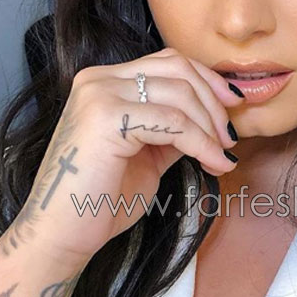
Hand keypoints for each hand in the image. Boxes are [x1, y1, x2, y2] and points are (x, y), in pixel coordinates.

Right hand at [3, 47, 243, 262]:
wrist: (63, 235)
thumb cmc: (102, 199)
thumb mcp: (148, 153)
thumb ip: (173, 129)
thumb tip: (214, 119)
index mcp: (105, 81)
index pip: (168, 62)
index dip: (207, 79)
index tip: (233, 104)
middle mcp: (98, 79)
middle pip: (177, 68)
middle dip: (214, 101)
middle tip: (230, 136)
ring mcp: (100, 95)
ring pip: (179, 94)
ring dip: (210, 126)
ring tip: (221, 155)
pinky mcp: (107, 118)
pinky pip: (173, 122)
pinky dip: (201, 142)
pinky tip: (213, 163)